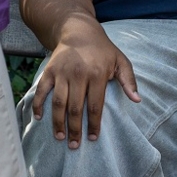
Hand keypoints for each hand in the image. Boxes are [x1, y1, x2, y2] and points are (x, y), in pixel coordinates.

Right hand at [30, 16, 140, 148]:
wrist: (79, 31)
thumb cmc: (103, 50)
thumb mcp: (121, 61)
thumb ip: (129, 81)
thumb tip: (137, 100)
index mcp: (97, 74)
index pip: (95, 106)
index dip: (94, 124)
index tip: (92, 138)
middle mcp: (78, 75)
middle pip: (75, 109)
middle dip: (75, 130)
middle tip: (75, 145)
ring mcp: (62, 73)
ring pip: (58, 103)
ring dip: (57, 123)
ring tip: (60, 137)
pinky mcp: (49, 71)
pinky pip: (42, 91)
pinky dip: (39, 105)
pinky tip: (39, 118)